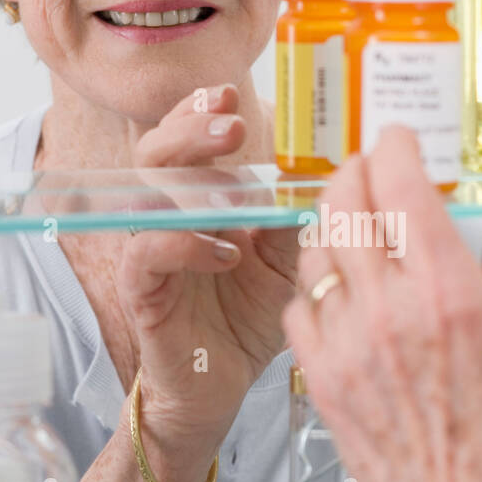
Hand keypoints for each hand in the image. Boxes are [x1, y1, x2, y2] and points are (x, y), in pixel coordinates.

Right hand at [117, 86, 299, 481]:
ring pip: (145, 196)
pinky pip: (146, 254)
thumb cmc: (249, 320)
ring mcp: (151, 252)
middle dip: (190, 131)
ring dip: (188, 182)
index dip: (201, 111)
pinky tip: (225, 253)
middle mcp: (170, 217)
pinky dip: (184, 246)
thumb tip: (339, 171)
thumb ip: (298, 218)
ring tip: (234, 186)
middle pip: (157, 153)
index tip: (230, 94)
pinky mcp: (142, 292)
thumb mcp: (289, 262)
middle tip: (231, 127)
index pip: (189, 139)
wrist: (218, 387)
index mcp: (202, 199)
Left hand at [283, 127, 481, 481]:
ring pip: (315, 250)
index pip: (401, 186)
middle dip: (354, 171)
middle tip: (369, 169)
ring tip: (352, 221)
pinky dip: (313, 284)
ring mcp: (347, 345)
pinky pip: (298, 308)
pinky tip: (337, 289)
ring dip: (330, 222)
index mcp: (449, 295)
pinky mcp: (321, 380)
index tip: (400, 140)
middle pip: (346, 205)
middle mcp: (390, 311)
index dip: (395, 148)